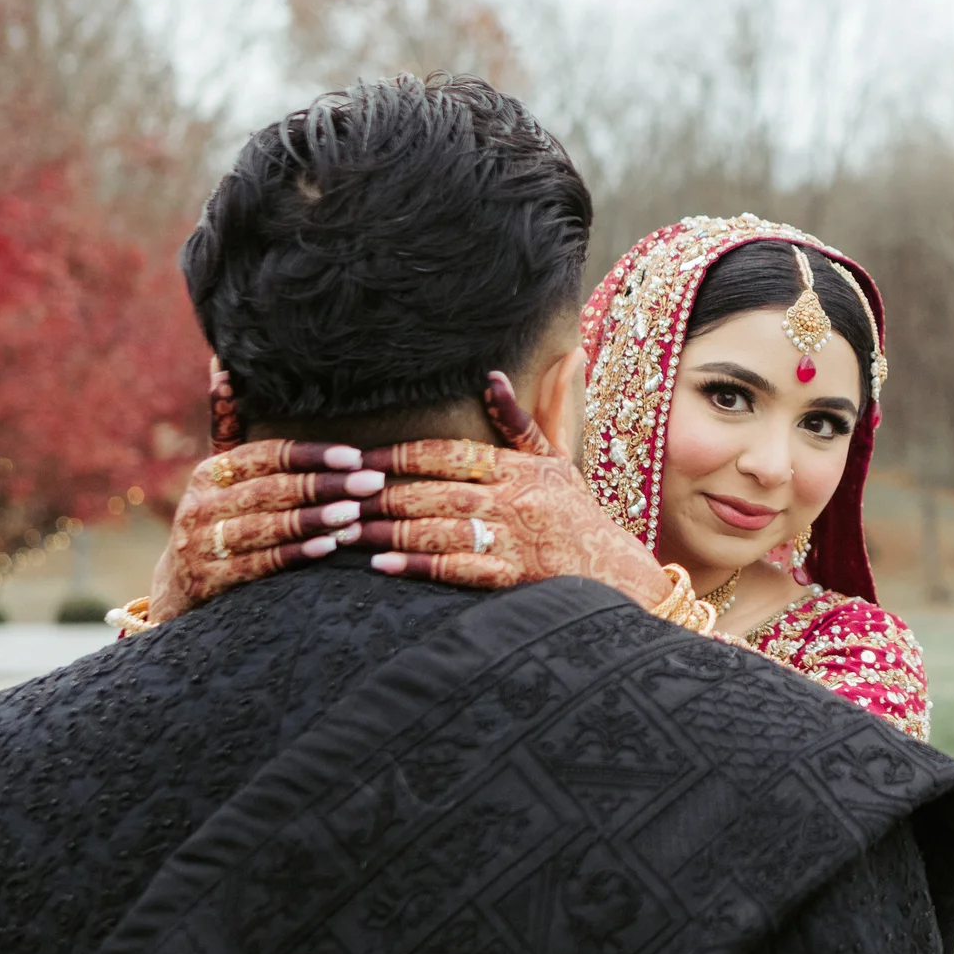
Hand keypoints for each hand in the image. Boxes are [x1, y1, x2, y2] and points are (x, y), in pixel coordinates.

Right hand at [146, 441, 385, 621]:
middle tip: (371, 483)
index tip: (355, 456)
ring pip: (267, 526)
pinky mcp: (209, 580)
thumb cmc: (216, 519)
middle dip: (325, 486)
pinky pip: (259, 563)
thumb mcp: (218, 477)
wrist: (178, 587)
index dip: (311, 455)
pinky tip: (328, 547)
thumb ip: (227, 425)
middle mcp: (202, 505)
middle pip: (271, 490)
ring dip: (314, 519)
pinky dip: (295, 554)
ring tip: (356, 514)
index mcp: (210, 474)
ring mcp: (202, 544)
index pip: (266, 457)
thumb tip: (223, 368)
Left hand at [354, 440, 671, 608]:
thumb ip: (520, 419)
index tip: (361, 458)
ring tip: (348, 530)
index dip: (403, 455)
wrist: (613, 569)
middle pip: (436, 492)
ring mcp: (513, 539)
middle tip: (340, 494)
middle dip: (384, 494)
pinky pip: (458, 569)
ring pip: (440, 529)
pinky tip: (383, 565)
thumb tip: (493, 375)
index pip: (451, 454)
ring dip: (390, 530)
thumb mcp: (555, 457)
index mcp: (519, 467)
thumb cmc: (578, 512)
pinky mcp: (512, 577)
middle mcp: (514, 499)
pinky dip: (419, 566)